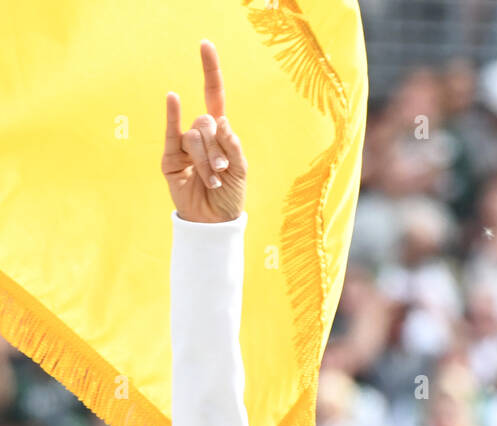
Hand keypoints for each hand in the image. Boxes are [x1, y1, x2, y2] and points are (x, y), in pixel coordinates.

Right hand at [162, 40, 246, 223]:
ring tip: (212, 180)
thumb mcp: (240, 171)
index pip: (214, 95)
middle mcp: (201, 134)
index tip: (204, 44)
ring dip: (206, 160)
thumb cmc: (229, 197)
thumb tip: (221, 120)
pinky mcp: (170, 158)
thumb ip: (233, 146)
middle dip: (216, 149)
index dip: (210, 71)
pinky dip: (173, 115)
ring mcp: (184, 144)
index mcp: (220, 133)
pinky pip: (172, 133)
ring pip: (194, 137)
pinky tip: (173, 98)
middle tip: (221, 172)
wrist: (213, 223)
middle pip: (206, 123)